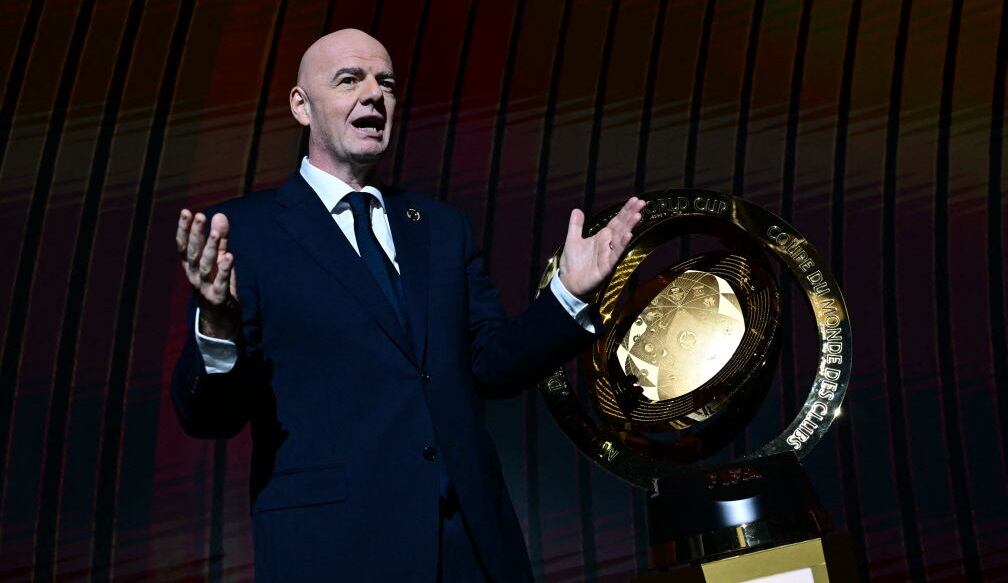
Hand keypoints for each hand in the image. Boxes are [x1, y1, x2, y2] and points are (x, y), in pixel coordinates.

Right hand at [176, 210, 239, 338]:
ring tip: (215, 233)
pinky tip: (230, 256)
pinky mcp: (218, 297)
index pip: (183, 244)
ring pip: (206, 266)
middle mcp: (193, 274)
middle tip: (200, 216)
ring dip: (210, 248)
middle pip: (193, 252)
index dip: (183, 228)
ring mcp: (204, 286)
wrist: (219, 315)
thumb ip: (219, 237)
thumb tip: (220, 214)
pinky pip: (221, 282)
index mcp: (190, 264)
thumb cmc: (216, 281)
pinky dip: (225, 270)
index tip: (186, 211)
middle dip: (196, 234)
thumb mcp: (217, 257)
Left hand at [558, 197, 645, 298]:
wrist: (568, 283)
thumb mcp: (572, 240)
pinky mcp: (607, 266)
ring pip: (621, 238)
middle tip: (642, 203)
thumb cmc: (572, 263)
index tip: (636, 199)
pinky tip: (629, 235)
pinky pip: (616, 254)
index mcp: (602, 237)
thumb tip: (577, 209)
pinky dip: (622, 244)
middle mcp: (608, 244)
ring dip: (630, 227)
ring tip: (638, 215)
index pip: (617, 220)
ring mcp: (609, 255)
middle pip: (622, 226)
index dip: (625, 210)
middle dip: (631, 214)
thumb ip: (576, 225)